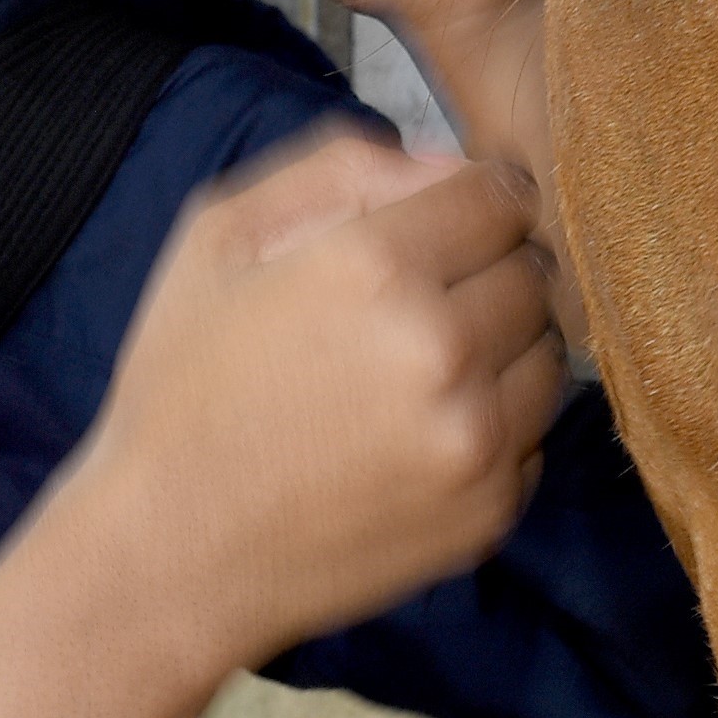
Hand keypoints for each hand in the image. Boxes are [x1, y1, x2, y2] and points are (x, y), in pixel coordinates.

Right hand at [68, 130, 563, 678]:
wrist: (170, 553)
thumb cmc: (183, 386)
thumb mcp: (218, 239)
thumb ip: (336, 168)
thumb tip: (447, 164)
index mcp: (372, 267)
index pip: (499, 196)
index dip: (469, 204)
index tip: (440, 228)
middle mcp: (440, 350)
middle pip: (532, 271)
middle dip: (486, 272)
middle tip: (417, 304)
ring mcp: (474, 439)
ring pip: (547, 351)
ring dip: (501, 348)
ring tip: (418, 371)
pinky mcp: (490, 511)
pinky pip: (535, 433)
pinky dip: (495, 425)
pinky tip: (417, 435)